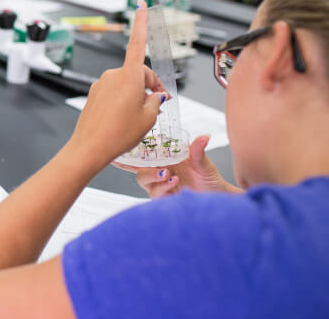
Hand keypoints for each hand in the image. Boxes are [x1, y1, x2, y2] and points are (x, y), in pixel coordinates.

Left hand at [67, 0, 169, 168]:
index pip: (137, 43)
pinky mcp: (94, 93)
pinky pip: (114, 91)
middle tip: (158, 103)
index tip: (140, 5)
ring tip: (140, 117)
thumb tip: (155, 96)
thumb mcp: (149, 118)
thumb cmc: (119, 133)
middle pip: (138, 71)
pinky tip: (124, 118)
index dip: (141, 23)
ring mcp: (101, 83)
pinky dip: (123, 99)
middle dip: (150, 84)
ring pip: (126, 83)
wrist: (89, 147)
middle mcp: (113, 75)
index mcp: (129, 76)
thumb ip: (155, 102)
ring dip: (136, 94)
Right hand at [113, 135, 239, 197]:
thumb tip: (204, 137)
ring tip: (169, 175)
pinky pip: (155, 194)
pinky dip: (163, 188)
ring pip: (144, 181)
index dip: (128, 153)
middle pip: (138, 169)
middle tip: (161, 169)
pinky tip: (174, 182)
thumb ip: (198, 150)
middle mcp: (158, 171)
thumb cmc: (208, 177)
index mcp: (163, 159)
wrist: (216, 195)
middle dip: (145, 168)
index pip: (142, 155)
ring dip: (154, 177)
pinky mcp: (164, 197)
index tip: (118, 148)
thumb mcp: (203, 162)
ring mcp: (160, 185)